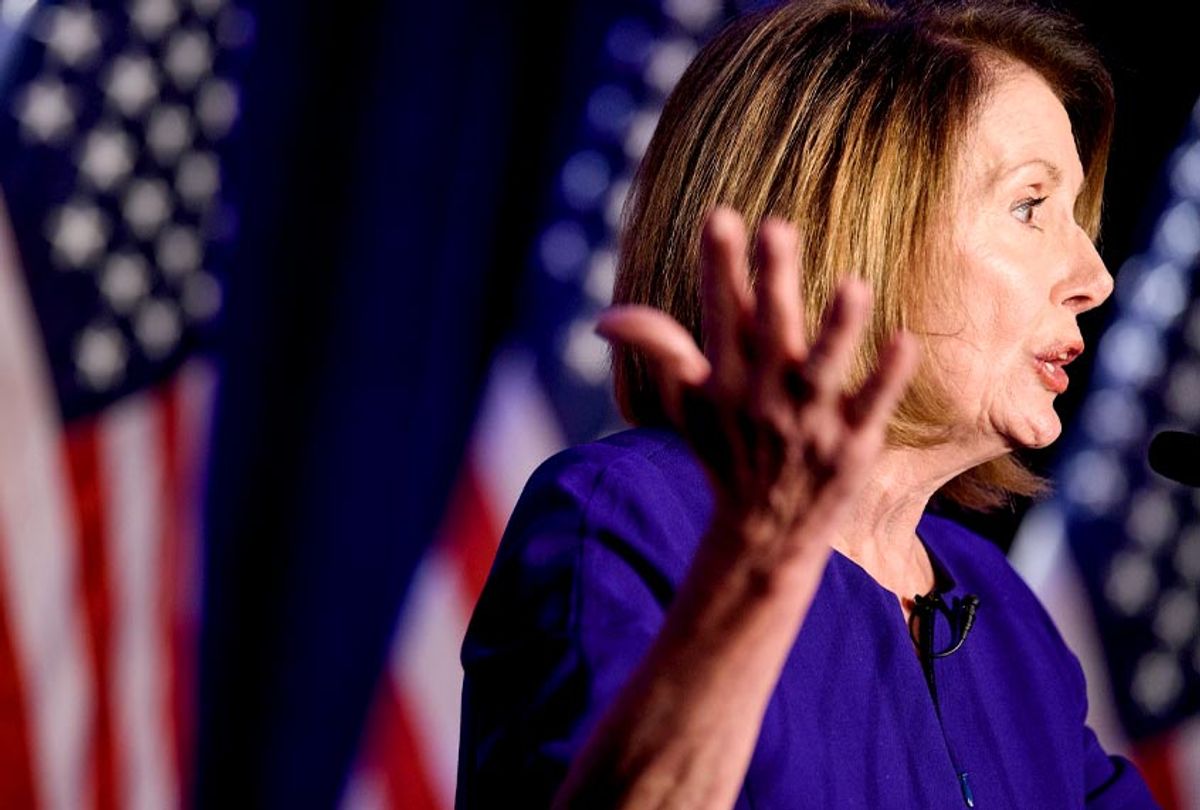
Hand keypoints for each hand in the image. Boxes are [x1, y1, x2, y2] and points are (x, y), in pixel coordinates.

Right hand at [597, 207, 917, 572]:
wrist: (766, 533)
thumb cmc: (727, 453)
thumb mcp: (687, 404)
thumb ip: (657, 350)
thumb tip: (604, 318)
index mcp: (726, 380)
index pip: (720, 313)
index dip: (720, 266)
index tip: (721, 217)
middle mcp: (764, 396)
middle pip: (770, 330)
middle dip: (773, 282)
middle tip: (777, 228)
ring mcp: (810, 421)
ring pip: (823, 368)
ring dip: (836, 330)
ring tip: (852, 286)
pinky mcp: (851, 445)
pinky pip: (871, 406)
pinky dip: (886, 378)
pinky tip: (903, 341)